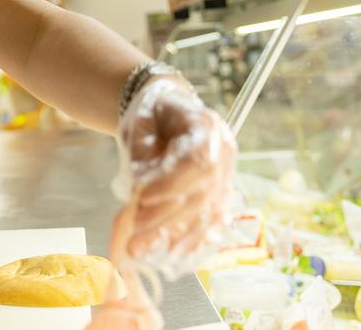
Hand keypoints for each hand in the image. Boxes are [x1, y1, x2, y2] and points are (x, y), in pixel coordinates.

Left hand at [118, 77, 235, 266]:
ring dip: (174, 235)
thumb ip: (141, 155)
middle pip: (201, 191)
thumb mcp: (140, 124)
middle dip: (166, 217)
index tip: (141, 199)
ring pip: (206, 211)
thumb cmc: (153, 113)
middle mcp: (223, 151)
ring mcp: (226, 173)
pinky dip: (191, 238)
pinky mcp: (220, 192)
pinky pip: (211, 220)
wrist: (169, 108)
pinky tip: (171, 252)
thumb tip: (138, 191)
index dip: (172, 184)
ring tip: (142, 248)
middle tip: (134, 233)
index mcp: (206, 126)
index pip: (196, 160)